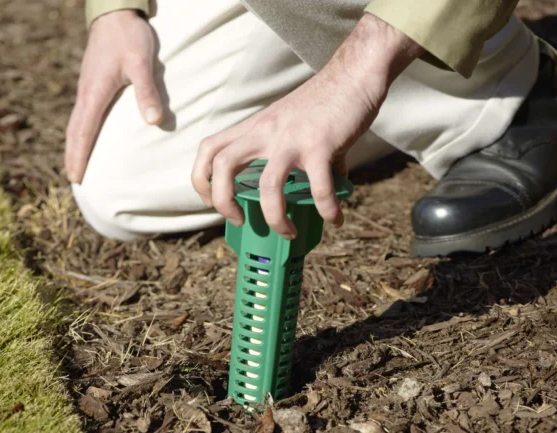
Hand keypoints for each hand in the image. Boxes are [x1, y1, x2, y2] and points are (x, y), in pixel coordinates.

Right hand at [65, 10, 163, 183]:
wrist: (115, 11)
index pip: (83, 133)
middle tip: (73, 179)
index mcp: (94, 93)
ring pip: (76, 123)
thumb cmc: (129, 36)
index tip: (76, 177)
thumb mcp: (142, 62)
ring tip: (77, 164)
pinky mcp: (91, 83)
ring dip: (75, 145)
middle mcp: (86, 93)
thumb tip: (153, 121)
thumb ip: (147, 91)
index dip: (79, 156)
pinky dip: (80, 131)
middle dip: (73, 156)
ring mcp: (86, 88)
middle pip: (74, 132)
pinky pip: (82, 114)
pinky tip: (88, 136)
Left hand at [191, 14, 423, 238]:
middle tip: (239, 220)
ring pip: (268, 186)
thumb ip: (297, 155)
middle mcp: (266, 132)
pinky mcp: (321, 145)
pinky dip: (327, 210)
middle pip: (223, 166)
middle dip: (223, 202)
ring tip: (288, 233)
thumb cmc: (326, 100)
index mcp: (255, 127)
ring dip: (274, 217)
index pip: (210, 148)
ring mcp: (292, 139)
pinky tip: (336, 219)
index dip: (201, 178)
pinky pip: (319, 188)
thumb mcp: (294, 123)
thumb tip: (320, 186)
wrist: (354, 74)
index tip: (211, 201)